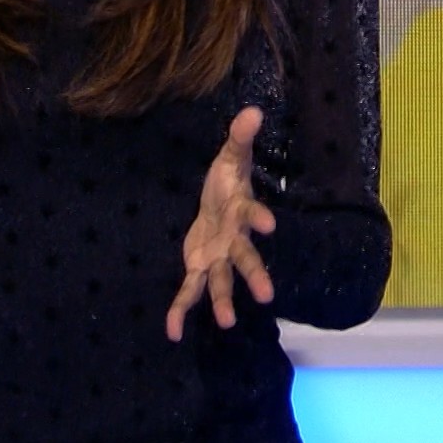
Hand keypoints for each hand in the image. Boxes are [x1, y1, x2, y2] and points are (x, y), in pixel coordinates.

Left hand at [166, 106, 275, 341]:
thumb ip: (239, 137)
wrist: (216, 201)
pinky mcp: (198, 267)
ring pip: (221, 281)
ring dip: (223, 301)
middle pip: (245, 258)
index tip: (270, 227)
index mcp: (241, 211)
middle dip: (253, 275)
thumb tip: (253, 110)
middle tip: (266, 295)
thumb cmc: (227, 180)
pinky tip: (172, 332)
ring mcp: (217, 257)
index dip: (260, 218)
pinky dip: (180, 311)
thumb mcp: (229, 156)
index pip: (252, 213)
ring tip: (227, 322)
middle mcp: (234, 239)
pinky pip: (190, 292)